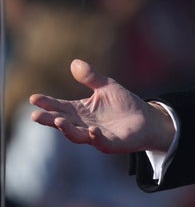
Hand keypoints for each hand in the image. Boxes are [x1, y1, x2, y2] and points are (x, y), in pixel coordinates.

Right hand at [29, 59, 175, 153]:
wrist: (147, 119)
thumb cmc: (124, 104)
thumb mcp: (107, 86)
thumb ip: (91, 77)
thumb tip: (75, 62)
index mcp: (80, 111)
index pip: (60, 107)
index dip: (47, 103)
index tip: (33, 98)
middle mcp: (84, 124)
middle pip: (63, 122)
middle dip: (49, 119)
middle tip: (35, 115)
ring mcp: (96, 136)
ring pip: (77, 135)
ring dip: (67, 129)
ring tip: (58, 121)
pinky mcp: (112, 143)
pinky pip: (102, 142)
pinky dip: (96, 137)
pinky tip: (92, 130)